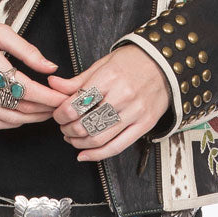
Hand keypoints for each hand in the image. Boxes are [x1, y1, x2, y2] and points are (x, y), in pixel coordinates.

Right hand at [0, 10, 66, 129]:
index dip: (48, 97)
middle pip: (19, 106)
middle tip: (60, 106)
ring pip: (8, 119)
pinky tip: (25, 116)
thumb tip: (50, 67)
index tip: (63, 97)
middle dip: (44, 109)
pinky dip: (12, 123)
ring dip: (31, 119)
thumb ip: (28, 51)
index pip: (25, 88)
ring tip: (46, 112)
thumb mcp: (0, 32)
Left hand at [46, 44, 171, 160]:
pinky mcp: (144, 125)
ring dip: (79, 143)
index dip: (61, 114)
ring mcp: (136, 112)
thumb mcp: (103, 64)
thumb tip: (53, 85)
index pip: (77, 103)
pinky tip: (84, 154)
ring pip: (99, 138)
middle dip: (68, 129)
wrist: (165, 63)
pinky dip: (97, 155)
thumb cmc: (131, 61)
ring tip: (72, 138)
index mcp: (110, 77)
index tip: (58, 114)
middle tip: (64, 127)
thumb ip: (78, 80)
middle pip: (86, 124)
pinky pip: (117, 146)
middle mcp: (123, 96)